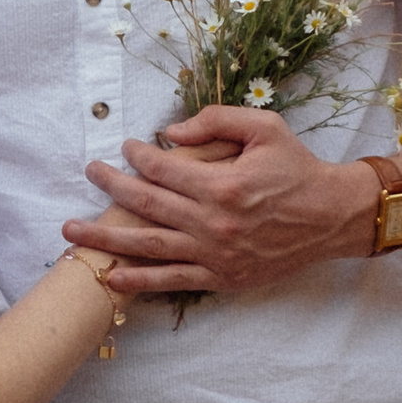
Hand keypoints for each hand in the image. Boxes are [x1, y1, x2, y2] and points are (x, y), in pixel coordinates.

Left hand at [63, 107, 373, 297]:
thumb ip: (216, 120)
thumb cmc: (298, 168)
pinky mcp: (221, 276)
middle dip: (110, 187)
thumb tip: (171, 131)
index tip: (126, 147)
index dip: (138, 155)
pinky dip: (139, 282)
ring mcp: (214, 254)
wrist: (331, 217)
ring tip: (70, 233)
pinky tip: (111, 276)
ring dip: (104, 239)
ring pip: (147, 246)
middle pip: (146, 203)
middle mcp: (213, 222)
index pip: (163, 168)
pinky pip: (171, 281)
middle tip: (89, 173)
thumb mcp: (265, 128)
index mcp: (222, 184)